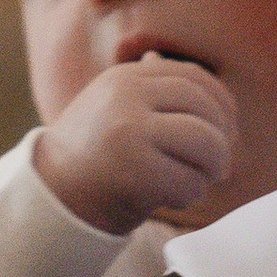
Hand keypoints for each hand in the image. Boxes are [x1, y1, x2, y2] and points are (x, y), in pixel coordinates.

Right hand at [34, 58, 236, 235]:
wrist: (51, 195)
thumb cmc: (96, 157)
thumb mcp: (117, 107)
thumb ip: (160, 95)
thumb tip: (219, 101)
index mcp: (126, 78)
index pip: (195, 79)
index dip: (222, 106)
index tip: (225, 131)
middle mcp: (127, 98)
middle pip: (206, 111)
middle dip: (222, 142)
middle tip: (217, 166)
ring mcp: (130, 133)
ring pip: (207, 145)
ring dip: (211, 170)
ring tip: (196, 181)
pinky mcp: (134, 173)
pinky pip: (190, 182)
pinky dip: (191, 195)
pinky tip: (173, 198)